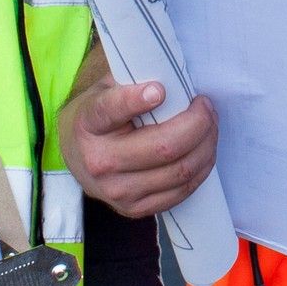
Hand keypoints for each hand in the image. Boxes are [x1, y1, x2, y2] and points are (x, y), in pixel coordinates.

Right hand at [63, 77, 216, 217]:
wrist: (77, 156)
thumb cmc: (100, 116)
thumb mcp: (105, 89)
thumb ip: (132, 81)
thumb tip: (171, 76)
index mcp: (89, 123)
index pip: (110, 111)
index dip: (136, 100)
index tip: (159, 90)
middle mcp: (100, 161)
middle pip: (164, 147)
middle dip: (198, 124)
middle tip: (205, 106)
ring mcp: (117, 191)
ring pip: (179, 171)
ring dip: (206, 145)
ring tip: (209, 124)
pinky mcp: (133, 209)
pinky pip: (181, 192)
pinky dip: (200, 168)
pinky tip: (203, 149)